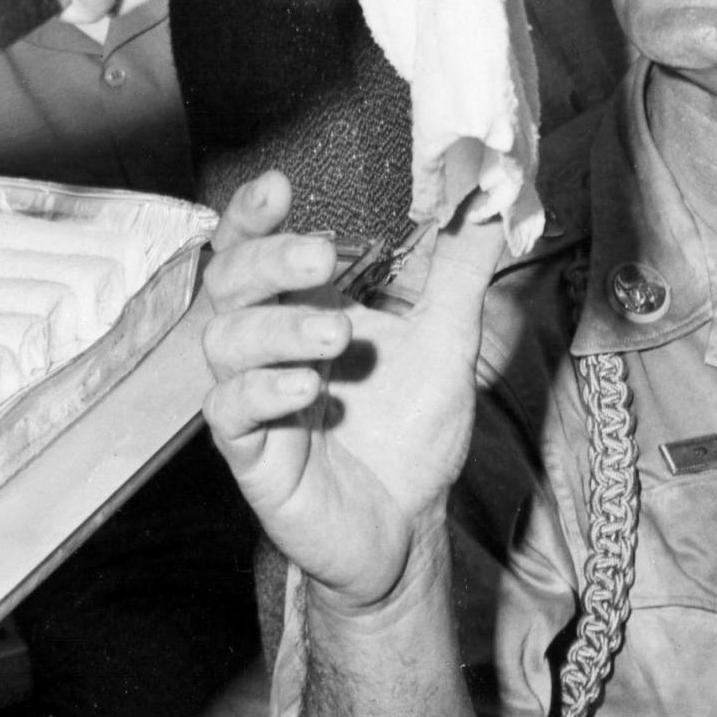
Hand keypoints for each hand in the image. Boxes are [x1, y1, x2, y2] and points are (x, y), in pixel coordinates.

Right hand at [202, 172, 505, 612]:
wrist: (409, 529)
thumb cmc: (414, 430)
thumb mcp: (449, 338)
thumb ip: (461, 266)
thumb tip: (492, 189)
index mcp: (302, 306)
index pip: (256, 245)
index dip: (255, 214)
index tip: (278, 187)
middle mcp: (267, 343)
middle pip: (231, 281)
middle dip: (268, 259)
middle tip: (321, 255)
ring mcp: (255, 396)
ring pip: (225, 341)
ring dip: (276, 329)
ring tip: (337, 335)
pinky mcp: (253, 453)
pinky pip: (230, 412)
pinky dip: (261, 392)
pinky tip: (305, 391)